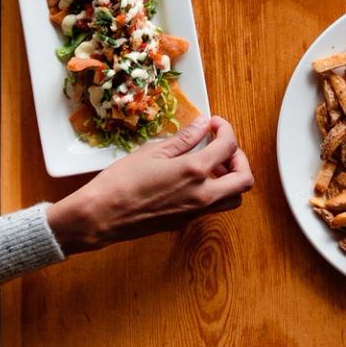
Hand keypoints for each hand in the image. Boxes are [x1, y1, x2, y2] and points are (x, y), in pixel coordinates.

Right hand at [45, 116, 254, 254]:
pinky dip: (216, 191)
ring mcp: (196, 212)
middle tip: (221, 146)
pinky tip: (195, 179)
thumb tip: (202, 125)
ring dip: (231, 179)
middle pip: (244, 178)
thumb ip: (183, 138)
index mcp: (194, 171)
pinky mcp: (186, 222)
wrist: (102, 216)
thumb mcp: (152, 151)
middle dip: (239, 158)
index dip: (226, 130)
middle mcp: (202, 195)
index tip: (214, 124)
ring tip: (211, 164)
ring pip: (234, 198)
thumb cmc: (121, 181)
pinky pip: (215, 207)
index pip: (228, 147)